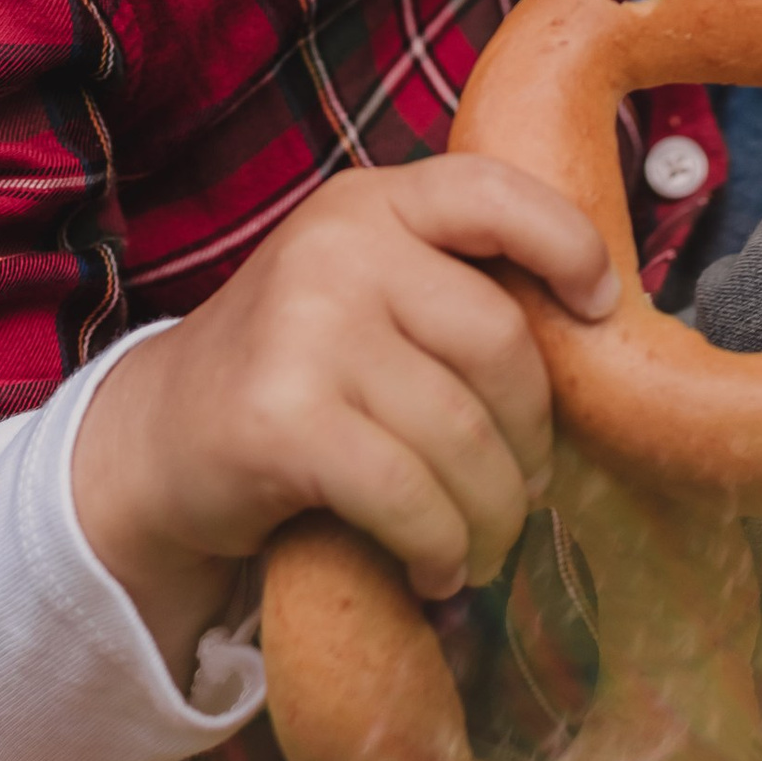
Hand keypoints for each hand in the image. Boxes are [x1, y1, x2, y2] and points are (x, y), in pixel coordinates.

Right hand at [72, 155, 615, 685]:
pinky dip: (441, 548)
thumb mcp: (363, 290)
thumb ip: (446, 284)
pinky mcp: (284, 419)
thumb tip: (595, 335)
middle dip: (532, 437)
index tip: (602, 306)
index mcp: (371, 204)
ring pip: (462, 436)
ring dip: (491, 516)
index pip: (490, 192)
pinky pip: (412, 497)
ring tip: (483, 543)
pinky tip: (436, 568)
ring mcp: (306, 328)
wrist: (159, 439)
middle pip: (500, 342)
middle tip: (524, 487)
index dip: (567, 243)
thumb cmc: (296, 370)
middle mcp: (338, 248)